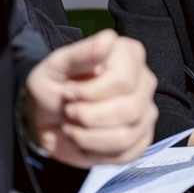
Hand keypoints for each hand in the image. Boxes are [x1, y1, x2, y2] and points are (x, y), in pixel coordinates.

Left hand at [23, 28, 157, 167]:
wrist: (47, 118)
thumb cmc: (53, 86)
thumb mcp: (55, 67)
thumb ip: (81, 53)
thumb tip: (109, 39)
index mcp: (129, 55)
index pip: (124, 80)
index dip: (90, 92)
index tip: (68, 92)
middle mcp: (145, 81)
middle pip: (129, 109)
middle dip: (87, 116)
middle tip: (69, 111)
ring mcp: (146, 112)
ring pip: (126, 135)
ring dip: (88, 137)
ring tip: (73, 126)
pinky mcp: (141, 139)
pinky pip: (126, 154)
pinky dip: (96, 151)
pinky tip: (85, 139)